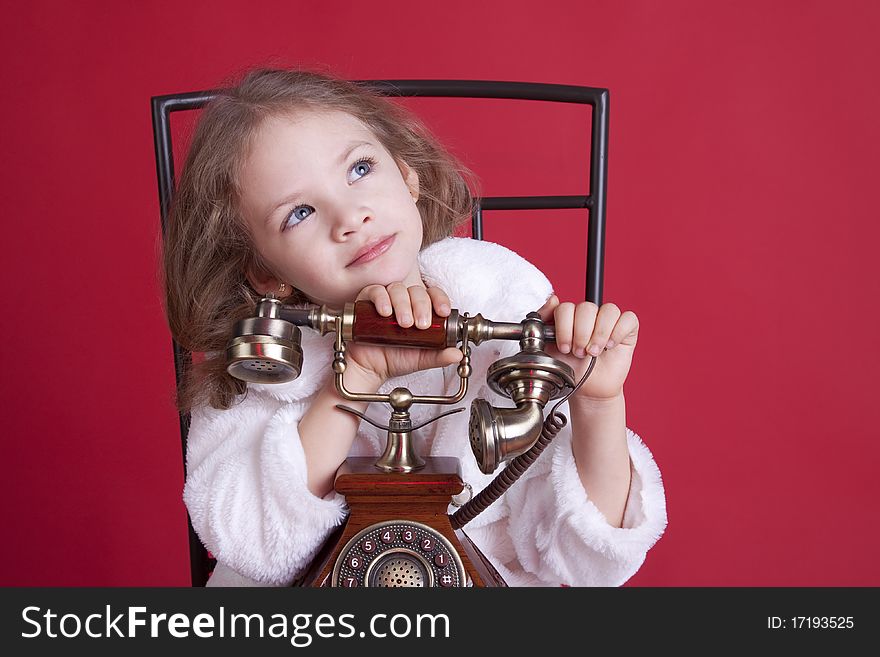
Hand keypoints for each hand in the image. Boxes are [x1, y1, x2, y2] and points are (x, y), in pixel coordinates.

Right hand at [344, 282, 461, 383]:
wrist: (370, 369)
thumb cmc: (395, 359)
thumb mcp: (422, 359)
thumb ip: (440, 356)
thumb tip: (457, 354)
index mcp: (419, 310)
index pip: (433, 295)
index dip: (440, 299)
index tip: (443, 312)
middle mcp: (404, 302)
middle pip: (416, 291)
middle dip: (422, 306)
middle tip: (421, 324)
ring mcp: (386, 300)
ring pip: (397, 289)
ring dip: (403, 304)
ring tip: (404, 324)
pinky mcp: (366, 303)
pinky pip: (375, 291)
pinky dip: (382, 299)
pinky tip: (385, 312)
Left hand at [536, 294, 638, 402]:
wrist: (588, 389)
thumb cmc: (570, 368)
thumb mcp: (548, 348)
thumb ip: (543, 322)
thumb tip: (552, 300)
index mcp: (570, 316)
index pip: (566, 307)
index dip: (564, 328)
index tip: (564, 348)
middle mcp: (590, 315)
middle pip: (587, 308)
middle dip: (581, 334)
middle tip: (580, 353)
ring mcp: (609, 320)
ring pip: (609, 310)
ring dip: (600, 333)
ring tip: (594, 352)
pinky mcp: (627, 329)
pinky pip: (628, 319)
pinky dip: (618, 332)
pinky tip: (610, 346)